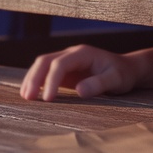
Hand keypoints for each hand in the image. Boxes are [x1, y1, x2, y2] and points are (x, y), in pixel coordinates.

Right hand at [20, 45, 139, 101]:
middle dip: (34, 78)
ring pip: (42, 65)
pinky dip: (37, 82)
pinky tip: (31, 93)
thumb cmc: (122, 74)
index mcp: (82, 53)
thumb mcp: (116, 80)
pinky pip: (46, 73)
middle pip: (45, 61)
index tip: (48, 99)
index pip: (60, 64)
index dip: (51, 81)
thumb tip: (78, 91)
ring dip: (32, 79)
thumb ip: (98, 84)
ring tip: (25, 97)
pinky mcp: (65, 71)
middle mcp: (71, 54)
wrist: (127, 70)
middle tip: (27, 97)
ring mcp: (66, 61)